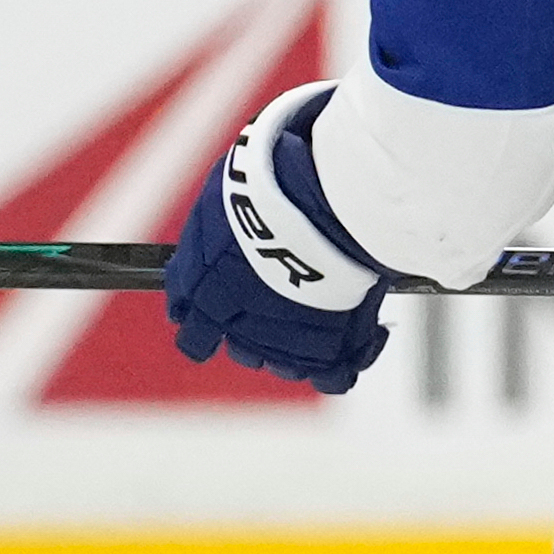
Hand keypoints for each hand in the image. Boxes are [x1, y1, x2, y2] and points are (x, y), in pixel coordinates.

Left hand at [165, 86, 390, 396]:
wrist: (321, 196)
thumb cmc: (276, 178)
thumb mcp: (234, 189)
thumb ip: (224, 225)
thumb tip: (234, 220)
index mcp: (202, 285)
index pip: (189, 320)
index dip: (207, 316)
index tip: (223, 308)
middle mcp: (232, 321)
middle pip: (240, 346)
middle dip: (259, 329)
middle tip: (290, 298)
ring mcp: (277, 342)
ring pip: (283, 361)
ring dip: (302, 342)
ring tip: (333, 307)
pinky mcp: (324, 352)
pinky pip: (333, 375)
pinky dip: (345, 361)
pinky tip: (364, 334)